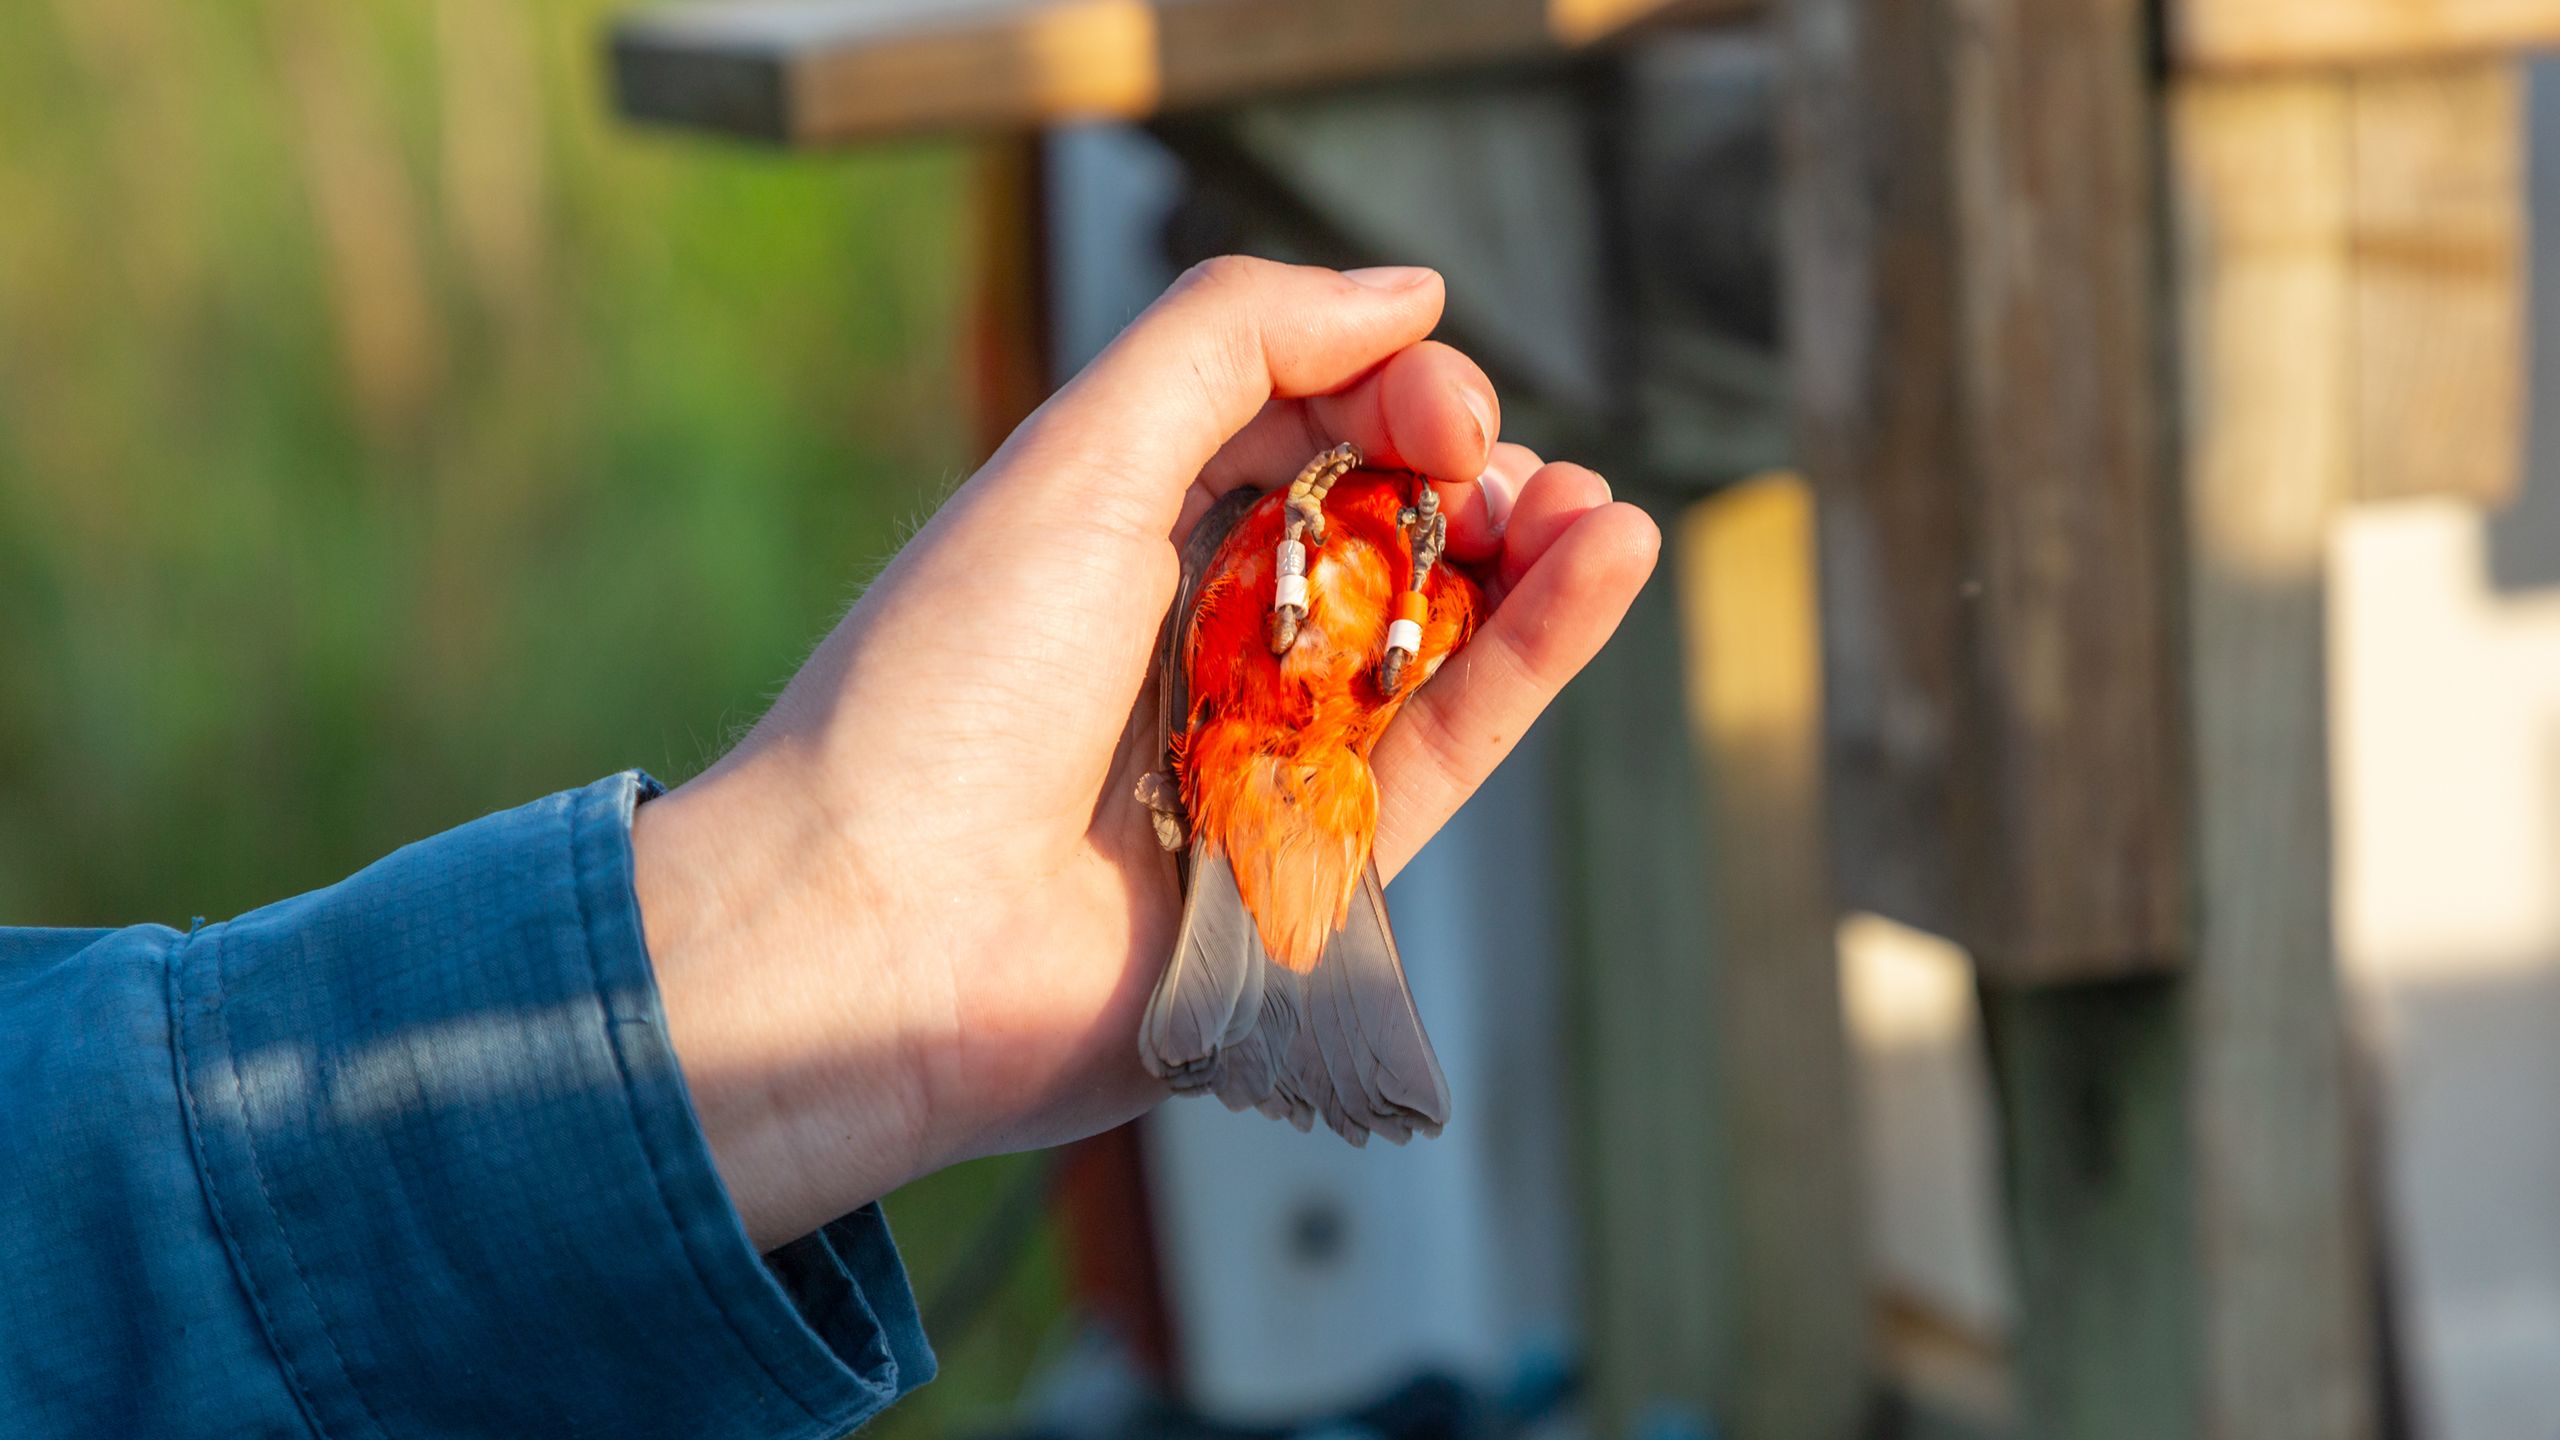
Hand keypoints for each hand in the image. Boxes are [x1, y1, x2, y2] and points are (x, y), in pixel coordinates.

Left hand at [631, 258, 1658, 1248]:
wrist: (879, 942)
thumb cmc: (946, 692)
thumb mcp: (1076, 464)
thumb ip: (1230, 345)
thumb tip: (1407, 292)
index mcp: (1114, 531)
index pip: (1294, 427)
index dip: (1384, 391)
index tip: (1437, 400)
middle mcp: (1192, 640)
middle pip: (1376, 532)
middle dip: (1466, 478)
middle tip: (1503, 469)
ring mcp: (1258, 759)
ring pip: (1430, 639)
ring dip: (1530, 558)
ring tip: (1601, 510)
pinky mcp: (1317, 872)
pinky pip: (1448, 747)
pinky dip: (1536, 654)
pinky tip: (1610, 559)